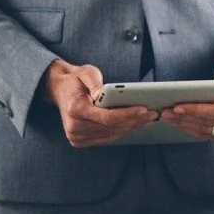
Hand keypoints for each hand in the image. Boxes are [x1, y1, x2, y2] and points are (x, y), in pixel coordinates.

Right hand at [41, 59, 156, 147]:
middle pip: (111, 128)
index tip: (143, 109)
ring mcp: (76, 136)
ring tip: (147, 119)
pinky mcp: (80, 140)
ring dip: (131, 127)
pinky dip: (121, 131)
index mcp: (75, 110)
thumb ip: (95, 82)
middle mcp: (74, 127)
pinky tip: (135, 124)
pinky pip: (106, 137)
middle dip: (134, 121)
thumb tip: (103, 93)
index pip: (106, 117)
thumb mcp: (86, 73)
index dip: (127, 115)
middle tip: (153, 114)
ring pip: (111, 135)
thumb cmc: (76, 80)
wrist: (60, 89)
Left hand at [162, 59, 213, 141]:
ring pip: (203, 130)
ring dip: (183, 124)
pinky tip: (178, 123)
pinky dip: (190, 129)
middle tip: (165, 112)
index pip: (213, 110)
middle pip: (205, 122)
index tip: (177, 107)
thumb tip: (210, 86)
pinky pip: (204, 135)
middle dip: (183, 117)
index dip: (194, 109)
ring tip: (168, 117)